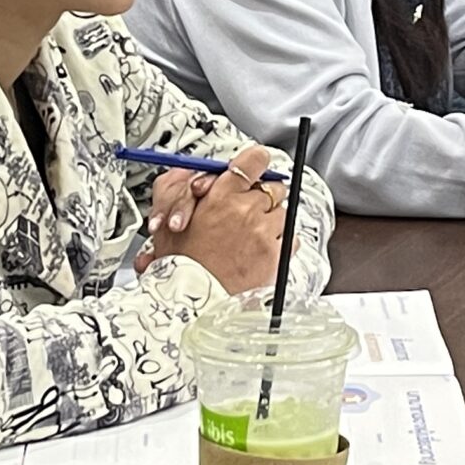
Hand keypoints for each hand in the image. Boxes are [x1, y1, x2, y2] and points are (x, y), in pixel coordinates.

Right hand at [140, 146, 286, 293]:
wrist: (190, 302)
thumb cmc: (179, 265)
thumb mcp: (173, 218)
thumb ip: (191, 192)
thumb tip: (209, 179)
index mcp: (221, 196)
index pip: (253, 161)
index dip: (257, 162)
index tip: (258, 166)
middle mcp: (246, 210)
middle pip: (274, 187)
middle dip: (263, 197)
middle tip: (249, 210)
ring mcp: (263, 233)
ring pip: (282, 213)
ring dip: (271, 222)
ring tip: (249, 239)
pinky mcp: (275, 255)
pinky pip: (290, 239)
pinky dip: (280, 243)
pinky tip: (260, 253)